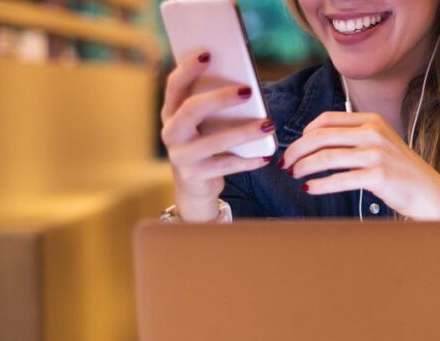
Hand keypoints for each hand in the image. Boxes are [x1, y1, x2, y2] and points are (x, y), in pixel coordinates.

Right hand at [160, 51, 274, 221]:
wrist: (196, 187)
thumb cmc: (206, 145)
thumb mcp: (204, 125)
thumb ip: (214, 106)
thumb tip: (246, 86)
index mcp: (171, 113)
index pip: (174, 86)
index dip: (188, 69)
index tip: (208, 54)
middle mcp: (171, 133)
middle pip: (191, 109)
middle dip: (220, 98)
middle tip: (247, 91)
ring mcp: (181, 156)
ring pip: (213, 141)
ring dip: (244, 132)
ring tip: (268, 124)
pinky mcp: (195, 175)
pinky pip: (225, 166)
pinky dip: (248, 161)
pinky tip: (265, 156)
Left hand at [280, 112, 439, 220]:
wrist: (427, 191)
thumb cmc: (397, 169)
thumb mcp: (379, 143)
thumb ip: (352, 137)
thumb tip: (313, 140)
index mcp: (371, 120)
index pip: (326, 119)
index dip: (304, 133)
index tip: (295, 146)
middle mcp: (373, 133)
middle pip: (321, 136)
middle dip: (297, 150)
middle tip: (286, 163)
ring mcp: (376, 154)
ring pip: (326, 157)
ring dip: (304, 167)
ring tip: (294, 175)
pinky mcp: (378, 177)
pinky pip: (339, 179)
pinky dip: (319, 185)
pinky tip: (309, 188)